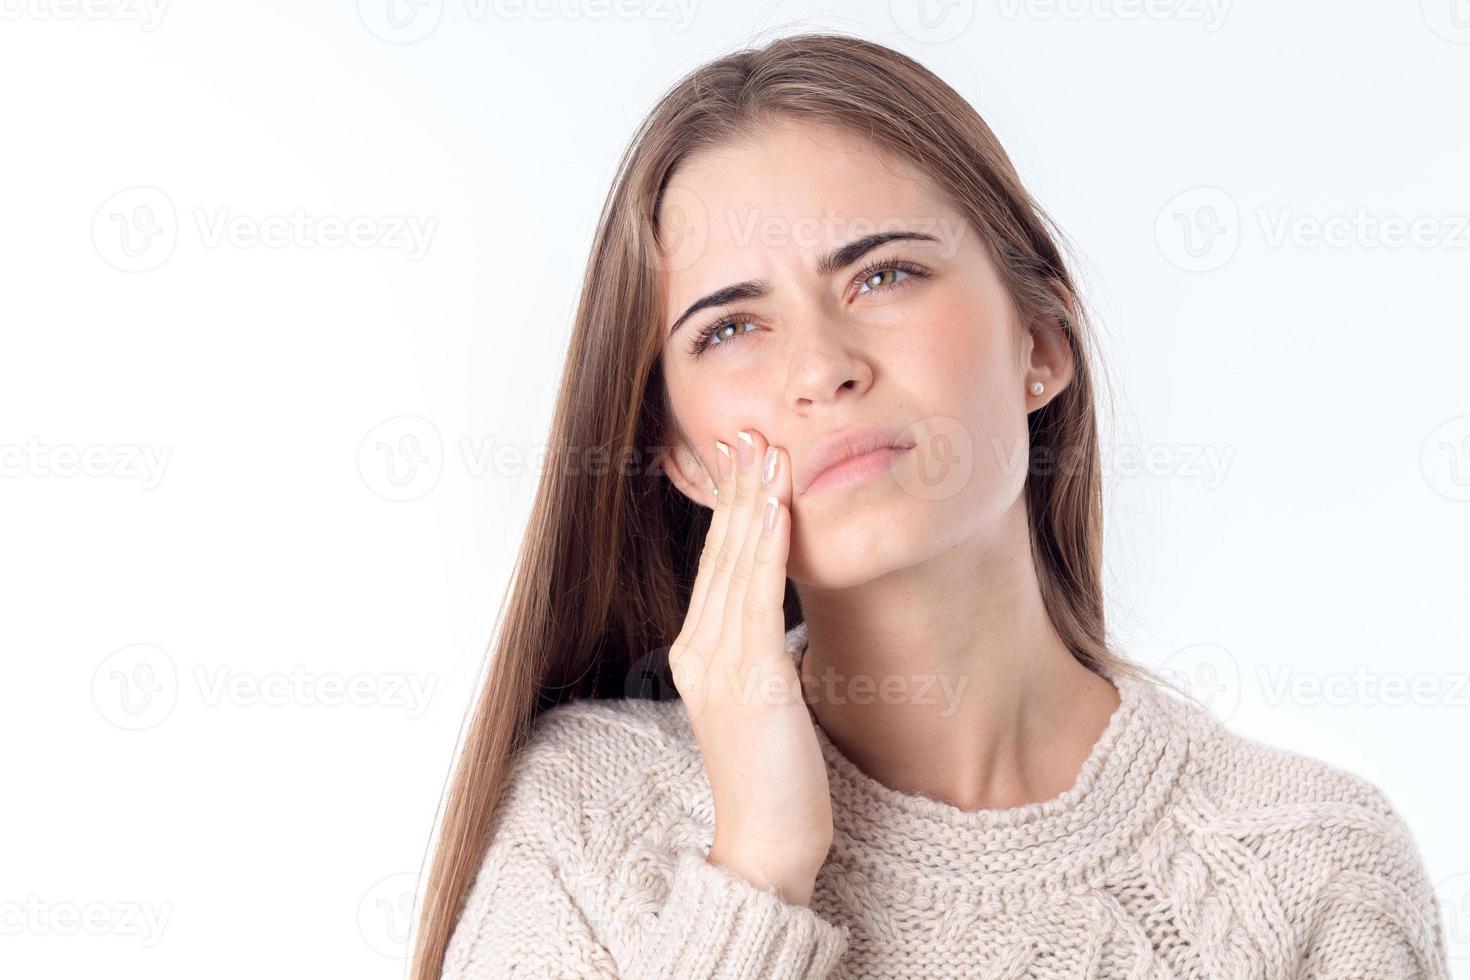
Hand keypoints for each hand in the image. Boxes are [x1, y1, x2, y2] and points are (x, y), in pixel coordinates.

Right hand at [668, 428, 833, 905]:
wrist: (767, 846)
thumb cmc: (776, 778)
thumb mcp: (762, 700)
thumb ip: (760, 651)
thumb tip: (781, 612)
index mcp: (698, 653)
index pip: (716, 564)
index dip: (730, 507)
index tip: (744, 459)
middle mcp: (698, 651)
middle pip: (720, 554)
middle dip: (737, 488)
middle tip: (750, 431)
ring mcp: (718, 665)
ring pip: (735, 566)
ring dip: (752, 502)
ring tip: (765, 451)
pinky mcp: (748, 681)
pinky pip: (756, 600)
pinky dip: (763, 549)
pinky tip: (773, 511)